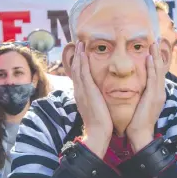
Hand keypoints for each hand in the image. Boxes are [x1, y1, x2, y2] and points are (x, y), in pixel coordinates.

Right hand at [71, 42, 111, 157]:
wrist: (98, 133)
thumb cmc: (100, 124)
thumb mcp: (97, 108)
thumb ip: (96, 100)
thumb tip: (99, 96)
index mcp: (81, 95)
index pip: (79, 76)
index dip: (79, 63)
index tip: (81, 53)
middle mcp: (79, 91)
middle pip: (76, 69)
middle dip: (77, 56)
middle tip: (78, 43)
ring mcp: (82, 91)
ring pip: (78, 69)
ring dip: (78, 55)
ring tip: (79, 44)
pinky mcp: (87, 91)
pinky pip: (83, 73)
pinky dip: (82, 62)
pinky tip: (83, 53)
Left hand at [126, 43, 166, 151]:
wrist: (140, 134)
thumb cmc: (137, 121)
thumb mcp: (140, 104)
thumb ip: (141, 94)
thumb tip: (136, 87)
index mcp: (156, 93)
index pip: (157, 73)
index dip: (156, 60)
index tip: (153, 48)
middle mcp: (159, 91)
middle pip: (160, 68)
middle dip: (158, 54)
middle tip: (157, 39)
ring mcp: (158, 94)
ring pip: (158, 71)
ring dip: (156, 56)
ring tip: (155, 43)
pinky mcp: (153, 97)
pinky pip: (153, 79)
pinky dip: (152, 67)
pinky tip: (150, 57)